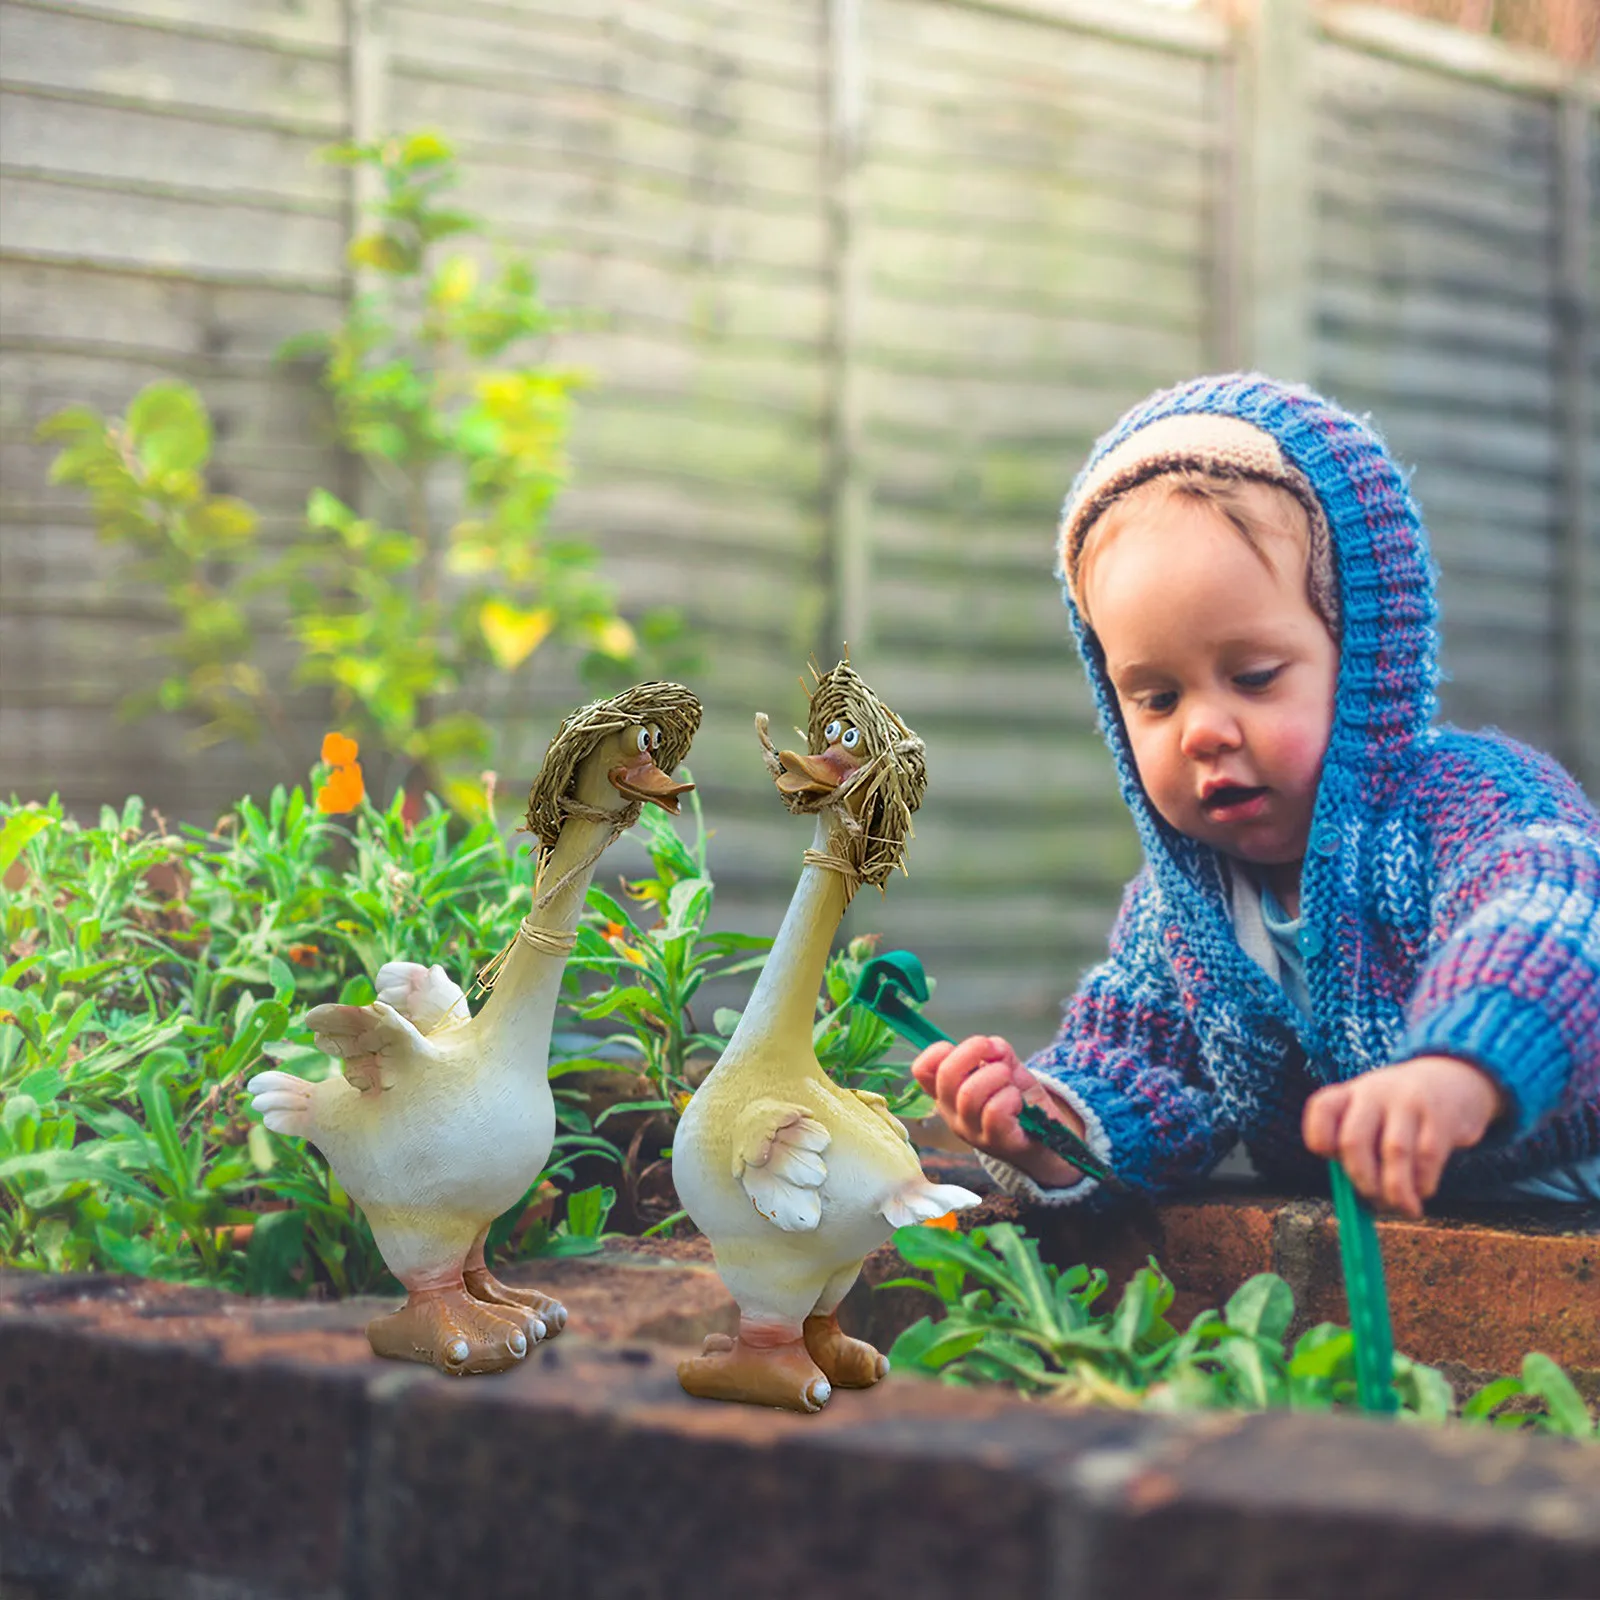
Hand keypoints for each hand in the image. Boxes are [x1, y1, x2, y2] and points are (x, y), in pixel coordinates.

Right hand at [911, 1035, 1087, 1187]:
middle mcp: (952, 1113)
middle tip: (997, 1055)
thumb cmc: (1018, 1101)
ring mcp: (971, 1131)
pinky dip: (1010, 1096)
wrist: (1046, 1139)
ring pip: (970, 1093)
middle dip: (973, 1050)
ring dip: (997, 1075)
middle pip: (945, 1075)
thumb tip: (992, 1046)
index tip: (972, 1050)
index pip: (922, 1069)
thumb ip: (997, 1051)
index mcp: (947, 1093)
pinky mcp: (995, 1141)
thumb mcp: (1005, 1068)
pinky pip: (994, 1111)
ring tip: (1010, 1083)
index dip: (942, 1050)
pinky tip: (1018, 1101)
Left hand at [1302, 1055, 1507, 1218]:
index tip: (1332, 1158)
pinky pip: (1427, 1157)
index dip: (1319, 1138)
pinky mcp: (1441, 1115)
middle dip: (1361, 1178)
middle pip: (1354, 1139)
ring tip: (1402, 1207)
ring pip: (1394, 1151)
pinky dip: (1422, 1183)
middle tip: (1372, 1199)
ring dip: (1395, 1189)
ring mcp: (1408, 1101)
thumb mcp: (1373, 1116)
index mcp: (1350, 1093)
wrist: (1453, 1078)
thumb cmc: (1401, 1112)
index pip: (1321, 1109)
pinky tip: (1422, 1191)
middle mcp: (1375, 1092)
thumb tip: (1358, 1202)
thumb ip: (1360, 1151)